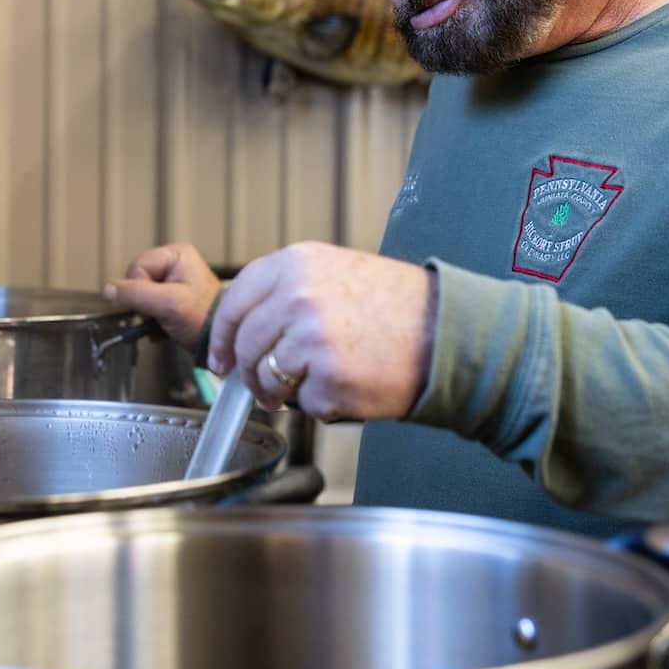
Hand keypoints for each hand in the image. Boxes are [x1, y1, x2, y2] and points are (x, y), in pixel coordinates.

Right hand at [103, 243, 221, 352]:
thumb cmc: (203, 319)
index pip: (137, 267)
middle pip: (137, 281)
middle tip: (160, 315)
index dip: (138, 289)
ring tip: (164, 323)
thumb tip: (108, 290)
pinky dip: (152, 321)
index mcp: (176, 255)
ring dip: (147, 314)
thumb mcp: (167, 304)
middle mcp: (175, 264)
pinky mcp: (173, 300)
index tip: (152, 305)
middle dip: (143, 303)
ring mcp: (174, 282)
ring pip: (140, 296)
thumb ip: (135, 294)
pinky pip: (148, 307)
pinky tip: (163, 329)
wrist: (221, 344)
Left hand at [206, 242, 433, 420]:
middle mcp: (297, 298)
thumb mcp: (337, 272)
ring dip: (280, 393)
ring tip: (312, 386)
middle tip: (262, 388)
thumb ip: (288, 291)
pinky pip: (304, 403)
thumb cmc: (399, 306)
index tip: (220, 358)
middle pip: (245, 346)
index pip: (236, 301)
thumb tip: (248, 328)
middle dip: (248, 374)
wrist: (448, 332)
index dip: (222, 336)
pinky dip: (321, 404)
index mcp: (296, 264)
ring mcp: (310, 340)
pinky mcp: (328, 380)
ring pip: (267, 378)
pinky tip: (348, 386)